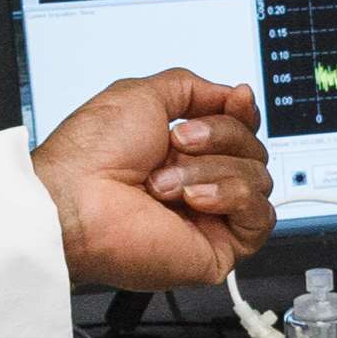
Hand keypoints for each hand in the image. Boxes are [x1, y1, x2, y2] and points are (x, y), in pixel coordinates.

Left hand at [32, 72, 274, 291]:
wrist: (76, 200)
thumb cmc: (92, 154)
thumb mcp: (144, 95)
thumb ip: (194, 88)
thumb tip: (236, 95)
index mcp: (182, 153)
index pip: (241, 131)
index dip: (242, 114)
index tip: (236, 100)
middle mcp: (198, 184)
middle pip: (254, 150)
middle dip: (219, 138)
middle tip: (175, 144)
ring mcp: (210, 218)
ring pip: (258, 179)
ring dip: (211, 170)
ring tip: (165, 182)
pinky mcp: (219, 249)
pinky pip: (260, 217)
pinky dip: (230, 197)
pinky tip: (193, 199)